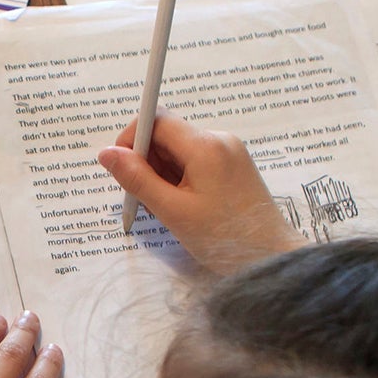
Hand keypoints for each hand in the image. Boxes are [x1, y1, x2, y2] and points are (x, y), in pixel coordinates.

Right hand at [98, 113, 303, 270]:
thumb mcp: (172, 210)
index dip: (132, 139)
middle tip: (147, 199)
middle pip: (168, 135)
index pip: (157, 120)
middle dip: (148, 163)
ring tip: (169, 209)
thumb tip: (107, 154)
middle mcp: (220, 140)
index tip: (121, 168)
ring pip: (180, 151)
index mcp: (206, 146)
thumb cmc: (224, 237)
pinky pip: (196, 162)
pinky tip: (184, 206)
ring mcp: (229, 152)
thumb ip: (137, 179)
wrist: (271, 257)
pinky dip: (180, 180)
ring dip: (163, 175)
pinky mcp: (234, 166)